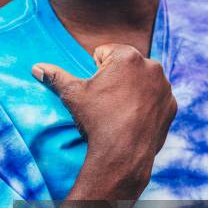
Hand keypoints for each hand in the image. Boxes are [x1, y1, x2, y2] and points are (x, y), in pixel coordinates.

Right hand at [32, 44, 176, 199]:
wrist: (122, 155)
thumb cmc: (97, 120)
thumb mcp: (73, 95)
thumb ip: (56, 77)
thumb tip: (36, 68)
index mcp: (127, 56)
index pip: (104, 52)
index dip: (95, 71)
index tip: (96, 90)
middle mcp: (151, 66)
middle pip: (126, 65)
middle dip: (116, 78)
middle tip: (107, 102)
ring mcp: (164, 87)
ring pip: (142, 81)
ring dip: (132, 90)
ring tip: (120, 112)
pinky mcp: (172, 106)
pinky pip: (156, 99)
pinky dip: (147, 106)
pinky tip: (134, 120)